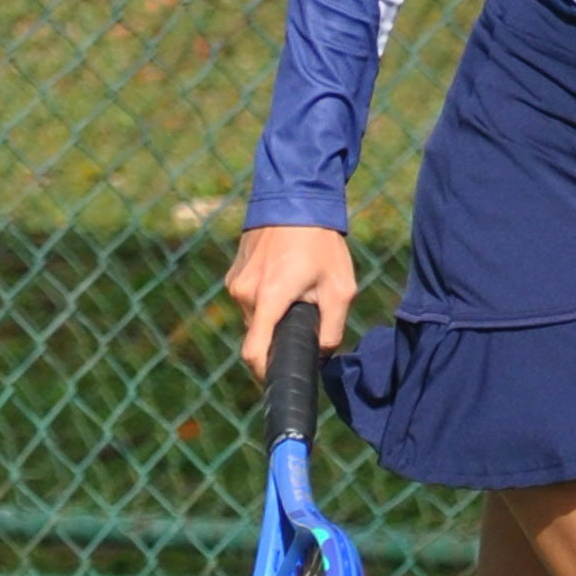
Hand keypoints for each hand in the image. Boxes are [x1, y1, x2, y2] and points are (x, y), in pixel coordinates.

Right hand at [224, 222, 357, 377]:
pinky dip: (265, 301)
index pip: (254, 353)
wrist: (295, 196)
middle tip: (306, 320)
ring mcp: (235, 282)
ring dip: (273, 317)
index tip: (281, 379)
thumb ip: (332, 329)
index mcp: (269, 298)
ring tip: (299, 292)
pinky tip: (286, 280)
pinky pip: (249, 300)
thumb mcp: (340, 288)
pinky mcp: (234, 273)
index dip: (265, 373)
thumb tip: (321, 357)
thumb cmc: (321, 242)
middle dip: (279, 338)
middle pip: (258, 337)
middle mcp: (244, 293)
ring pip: (253, 319)